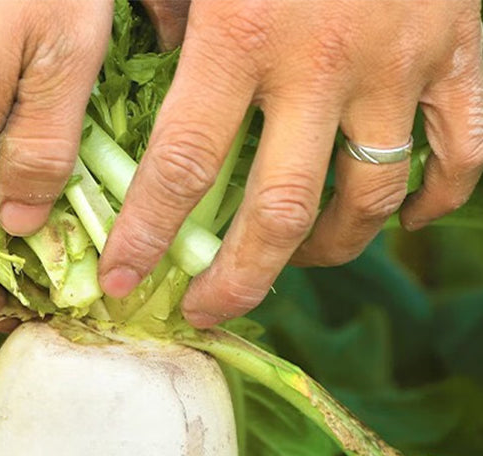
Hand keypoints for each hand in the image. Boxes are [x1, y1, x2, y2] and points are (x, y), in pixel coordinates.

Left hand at [100, 0, 482, 326]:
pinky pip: (461, 155)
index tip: (121, 285)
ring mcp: (400, 62)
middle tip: (207, 309)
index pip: (180, 166)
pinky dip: (434, 199)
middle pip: (279, 211)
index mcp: (241, 30)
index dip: (147, 237)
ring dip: (330, 248)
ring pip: (369, 198)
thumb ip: (166, 3)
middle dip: (237, 277)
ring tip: (298, 261)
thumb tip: (144, 60)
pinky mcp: (461, 52)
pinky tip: (403, 216)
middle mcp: (322, 62)